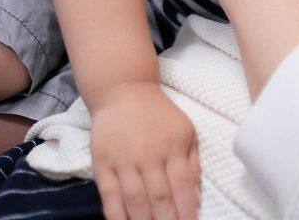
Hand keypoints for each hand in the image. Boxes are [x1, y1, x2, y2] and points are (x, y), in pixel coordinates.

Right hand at [89, 82, 199, 219]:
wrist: (123, 91)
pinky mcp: (102, 164)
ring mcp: (123, 161)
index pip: (181, 187)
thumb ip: (193, 163)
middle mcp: (148, 155)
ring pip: (134, 200)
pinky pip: (109, 196)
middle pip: (158, 197)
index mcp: (172, 147)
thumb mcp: (185, 131)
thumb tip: (196, 197)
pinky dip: (116, 216)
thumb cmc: (159, 114)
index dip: (186, 212)